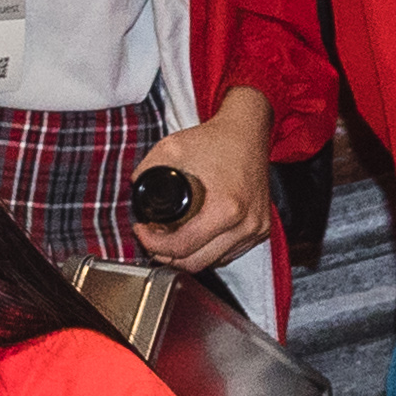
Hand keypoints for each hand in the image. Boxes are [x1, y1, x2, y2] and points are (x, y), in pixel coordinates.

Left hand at [128, 92, 276, 273]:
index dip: (154, 245)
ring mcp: (256, 229)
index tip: (142, 230)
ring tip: (170, 237)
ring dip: (188, 255)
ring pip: (213, 261)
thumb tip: (135, 188)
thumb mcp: (171, 148)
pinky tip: (193, 236)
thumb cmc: (214, 139)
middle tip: (152, 239)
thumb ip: (147, 169)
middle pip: (197, 262)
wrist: (247, 132)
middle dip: (167, 255)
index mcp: (227, 208)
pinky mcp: (261, 230)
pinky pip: (229, 253)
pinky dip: (208, 250)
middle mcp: (246, 224)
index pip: (183, 247)